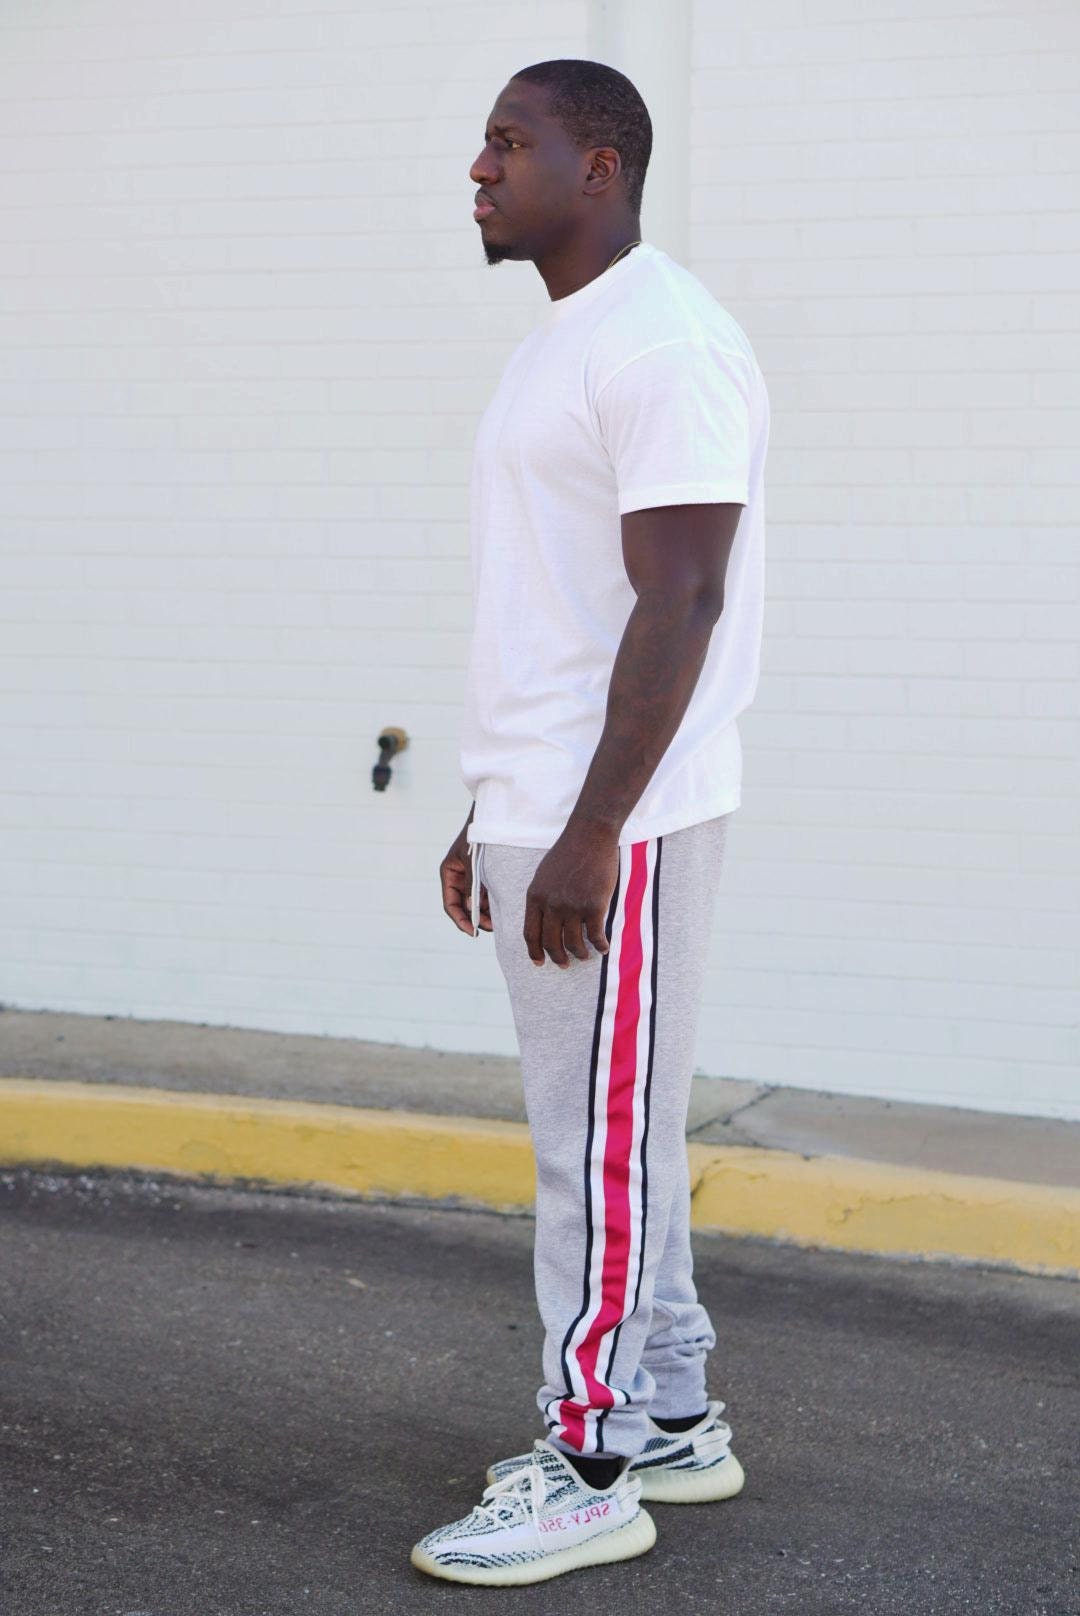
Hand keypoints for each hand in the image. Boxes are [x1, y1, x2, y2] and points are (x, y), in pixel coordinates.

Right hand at [440, 817, 490, 936]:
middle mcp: (458, 878)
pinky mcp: (484, 876)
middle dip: (476, 919)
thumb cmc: (478, 835)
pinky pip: (486, 895)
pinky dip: (492, 904)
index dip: (460, 920)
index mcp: (449, 873)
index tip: (473, 931)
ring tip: (499, 922)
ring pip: (476, 903)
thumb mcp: (473, 859)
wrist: (491, 817)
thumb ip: (472, 882)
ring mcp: (471, 878)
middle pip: (464, 907)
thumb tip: (472, 907)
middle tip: (491, 928)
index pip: (451, 904)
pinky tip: (503, 911)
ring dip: (485, 914)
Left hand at [523, 821, 617, 967]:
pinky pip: (596, 935)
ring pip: (573, 943)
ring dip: (580, 954)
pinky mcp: (594, 906)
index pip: (530, 933)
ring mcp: (572, 907)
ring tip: (585, 956)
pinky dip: (600, 945)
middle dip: (557, 958)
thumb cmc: (568, 852)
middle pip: (550, 943)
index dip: (534, 952)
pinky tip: (604, 948)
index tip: (539, 963)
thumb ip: (541, 897)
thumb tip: (543, 919)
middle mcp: (551, 905)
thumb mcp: (543, 874)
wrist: (590, 835)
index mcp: (535, 897)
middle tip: (564, 964)